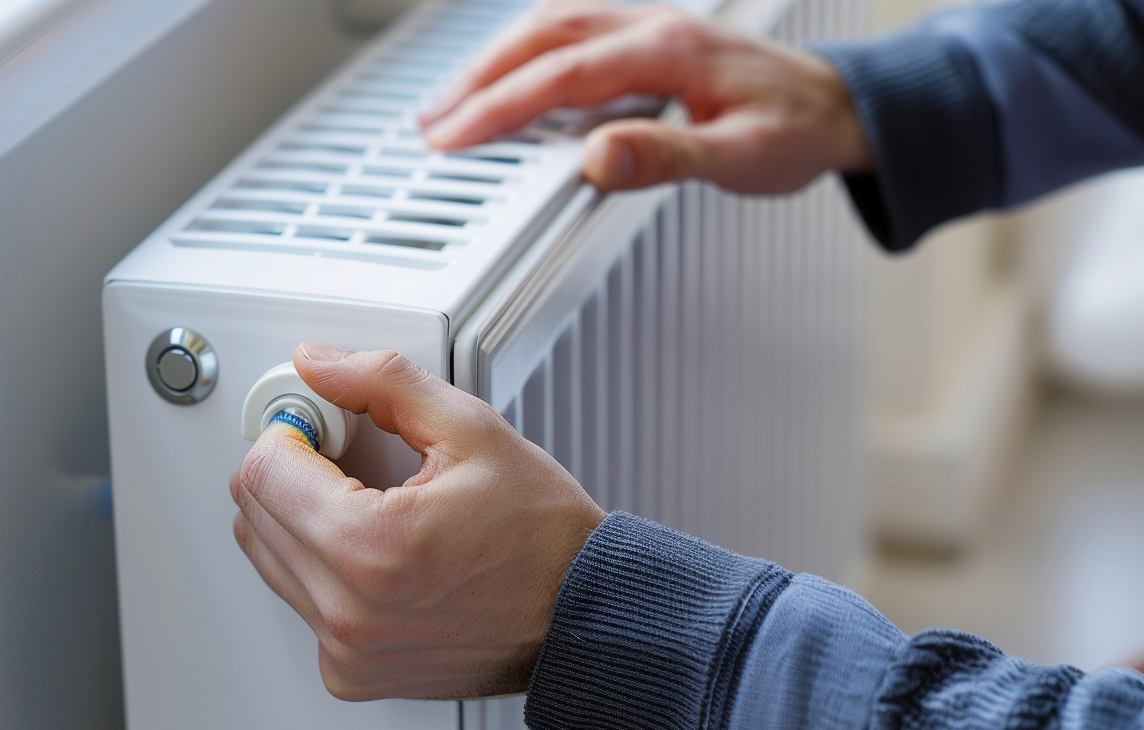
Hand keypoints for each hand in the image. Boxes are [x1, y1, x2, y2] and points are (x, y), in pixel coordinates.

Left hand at [229, 344, 606, 700]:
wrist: (580, 617)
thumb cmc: (542, 536)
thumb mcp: (470, 429)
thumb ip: (382, 383)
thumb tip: (318, 364)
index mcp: (371, 549)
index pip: (263, 471)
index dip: (291, 431)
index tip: (324, 424)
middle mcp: (350, 612)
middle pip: (253, 515)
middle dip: (292, 473)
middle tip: (353, 462)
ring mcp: (347, 651)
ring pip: (267, 558)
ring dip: (303, 521)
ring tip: (375, 507)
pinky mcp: (351, 673)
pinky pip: (302, 602)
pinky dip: (324, 570)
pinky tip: (381, 553)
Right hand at [422, 0, 872, 193]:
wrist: (842, 106)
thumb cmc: (798, 131)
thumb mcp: (742, 159)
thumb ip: (667, 158)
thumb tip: (596, 158)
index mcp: (668, 51)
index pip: (561, 76)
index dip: (500, 106)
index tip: (454, 135)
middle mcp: (652, 26)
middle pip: (542, 38)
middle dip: (478, 80)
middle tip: (431, 123)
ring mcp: (649, 25)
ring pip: (552, 25)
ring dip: (495, 60)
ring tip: (451, 100)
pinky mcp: (649, 37)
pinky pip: (572, 30)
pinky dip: (527, 51)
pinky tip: (510, 73)